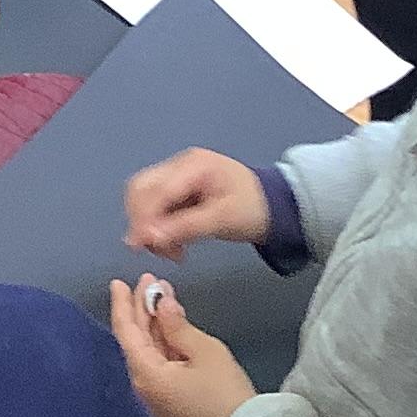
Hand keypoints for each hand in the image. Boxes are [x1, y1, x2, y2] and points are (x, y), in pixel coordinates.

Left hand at [108, 276, 259, 416]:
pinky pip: (161, 369)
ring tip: (164, 299)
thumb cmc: (224, 393)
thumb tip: (162, 305)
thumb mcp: (205, 351)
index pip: (126, 332)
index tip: (118, 282)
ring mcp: (158, 401)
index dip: (122, 305)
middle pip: (137, 343)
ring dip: (156, 327)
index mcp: (146, 374)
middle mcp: (144, 388)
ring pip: (150, 355)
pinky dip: (164, 346)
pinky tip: (173, 331)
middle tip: (151, 282)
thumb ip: (178, 326)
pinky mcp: (172, 408)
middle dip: (143, 311)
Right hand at [124, 148, 269, 260]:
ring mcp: (177, 174)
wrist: (276, 204)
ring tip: (171, 250)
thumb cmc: (253, 209)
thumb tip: (148, 237)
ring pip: (144, 198)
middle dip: (143, 222)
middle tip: (161, 251)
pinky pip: (155, 205)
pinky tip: (174, 242)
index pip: (155, 190)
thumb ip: (184, 227)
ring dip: (149, 227)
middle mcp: (179, 165)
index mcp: (193, 166)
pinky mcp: (178, 188)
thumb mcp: (222, 220)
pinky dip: (158, 226)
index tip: (140, 247)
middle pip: (141, 189)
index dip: (143, 219)